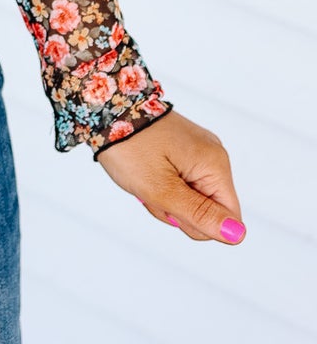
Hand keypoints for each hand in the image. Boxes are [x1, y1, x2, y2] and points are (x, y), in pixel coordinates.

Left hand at [95, 109, 245, 243]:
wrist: (106, 108)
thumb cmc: (130, 146)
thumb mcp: (160, 188)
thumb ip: (199, 214)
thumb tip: (237, 236)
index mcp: (215, 164)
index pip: (229, 219)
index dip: (198, 224)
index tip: (171, 204)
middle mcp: (213, 157)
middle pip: (208, 210)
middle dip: (176, 209)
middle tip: (151, 189)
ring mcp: (199, 152)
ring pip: (191, 199)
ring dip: (164, 197)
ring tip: (145, 176)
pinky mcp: (184, 151)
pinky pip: (181, 183)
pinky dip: (162, 184)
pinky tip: (146, 171)